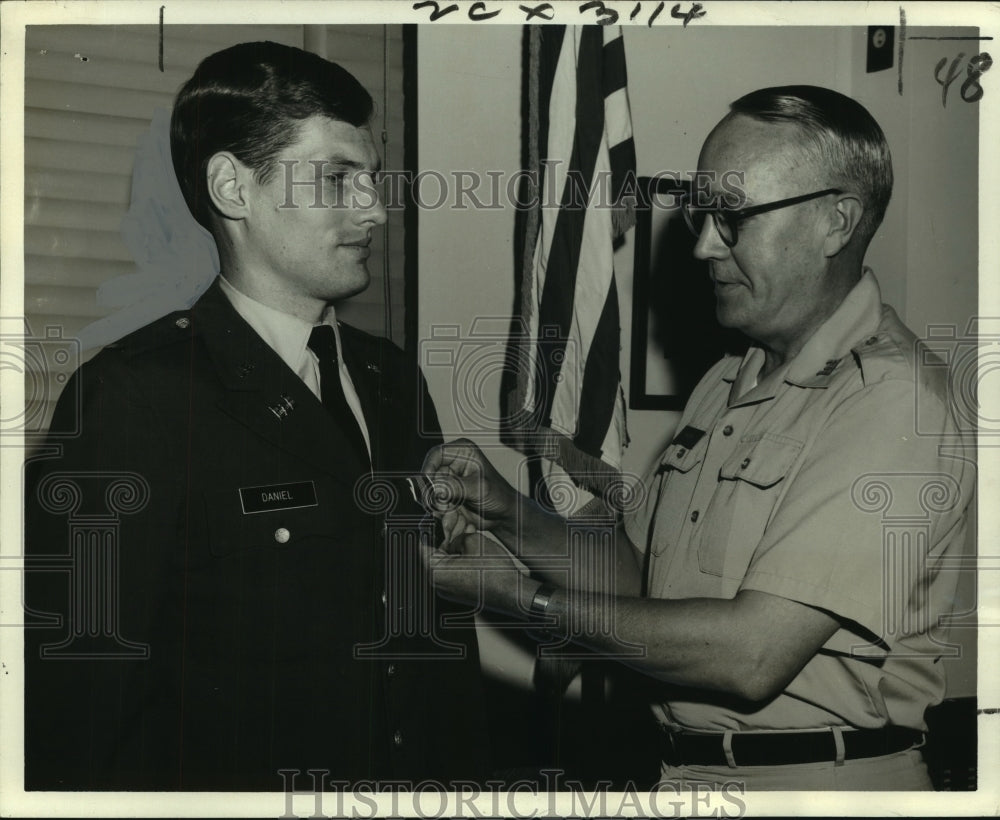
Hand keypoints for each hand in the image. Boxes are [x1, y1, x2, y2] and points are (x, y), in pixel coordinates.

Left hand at [418, 532, 536, 615]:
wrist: (512, 592)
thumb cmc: (494, 572)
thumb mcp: (473, 541)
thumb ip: (456, 535)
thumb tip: (452, 535)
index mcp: (436, 572)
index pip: (423, 546)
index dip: (430, 530)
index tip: (434, 523)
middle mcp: (439, 585)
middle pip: (436, 555)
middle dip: (447, 540)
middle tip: (458, 529)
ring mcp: (449, 591)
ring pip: (447, 563)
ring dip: (456, 550)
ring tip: (470, 540)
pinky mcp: (460, 593)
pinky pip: (455, 573)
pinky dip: (462, 561)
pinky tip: (475, 553)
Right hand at [421, 438, 518, 543]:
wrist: (503, 515)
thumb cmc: (499, 495)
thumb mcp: (479, 488)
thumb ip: (456, 487)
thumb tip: (436, 489)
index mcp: (462, 451)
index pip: (436, 455)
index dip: (428, 469)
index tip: (429, 486)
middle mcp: (452, 464)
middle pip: (430, 477)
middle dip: (436, 495)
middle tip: (445, 508)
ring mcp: (448, 481)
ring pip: (431, 494)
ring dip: (441, 508)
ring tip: (456, 516)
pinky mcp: (446, 496)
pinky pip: (435, 506)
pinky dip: (444, 515)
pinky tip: (458, 519)